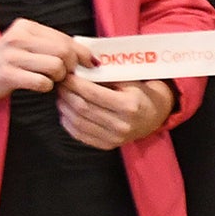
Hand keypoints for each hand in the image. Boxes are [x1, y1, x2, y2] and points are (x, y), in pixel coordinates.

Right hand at [0, 19, 79, 109]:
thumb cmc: (3, 61)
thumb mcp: (24, 44)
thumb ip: (49, 45)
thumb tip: (85, 55)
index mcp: (26, 27)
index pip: (65, 38)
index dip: (82, 53)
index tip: (89, 64)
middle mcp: (19, 37)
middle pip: (64, 52)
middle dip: (71, 67)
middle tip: (65, 75)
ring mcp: (12, 56)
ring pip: (56, 66)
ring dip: (59, 78)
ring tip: (50, 79)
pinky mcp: (7, 75)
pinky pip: (42, 82)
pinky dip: (46, 87)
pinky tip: (38, 86)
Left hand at [54, 74, 173, 150]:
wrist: (154, 116)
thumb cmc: (139, 93)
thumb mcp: (129, 80)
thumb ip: (106, 76)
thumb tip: (78, 69)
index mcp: (129, 105)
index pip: (92, 93)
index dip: (74, 83)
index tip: (66, 75)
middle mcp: (122, 124)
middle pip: (82, 108)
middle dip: (66, 94)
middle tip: (60, 84)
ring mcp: (114, 138)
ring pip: (78, 122)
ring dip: (64, 107)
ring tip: (61, 96)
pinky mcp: (107, 146)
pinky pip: (80, 135)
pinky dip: (68, 122)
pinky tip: (66, 111)